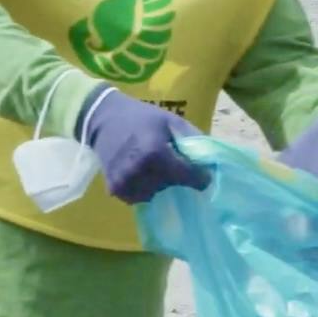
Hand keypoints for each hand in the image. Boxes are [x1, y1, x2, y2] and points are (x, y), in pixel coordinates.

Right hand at [81, 89, 208, 203]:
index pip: (188, 176)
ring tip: (153, 168)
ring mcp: (125, 181)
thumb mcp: (171, 121)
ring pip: (155, 194)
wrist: (103, 119)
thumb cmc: (142, 118)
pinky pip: (137, 198)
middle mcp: (139, 170)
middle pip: (172, 186)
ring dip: (159, 185)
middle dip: (176, 178)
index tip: (202, 175)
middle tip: (170, 163)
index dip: (200, 177)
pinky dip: (143, 189)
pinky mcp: (115, 188)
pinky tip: (141, 174)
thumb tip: (214, 160)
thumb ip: (194, 139)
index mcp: (156, 153)